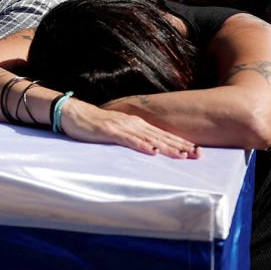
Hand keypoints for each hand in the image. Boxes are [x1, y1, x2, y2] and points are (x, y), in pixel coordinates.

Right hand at [68, 99, 198, 157]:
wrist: (73, 113)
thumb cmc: (93, 125)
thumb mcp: (116, 131)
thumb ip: (131, 137)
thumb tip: (146, 147)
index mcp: (136, 124)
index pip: (162, 135)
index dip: (179, 143)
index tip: (195, 152)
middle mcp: (133, 124)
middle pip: (160, 136)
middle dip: (180, 145)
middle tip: (197, 155)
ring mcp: (122, 127)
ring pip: (149, 138)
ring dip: (166, 147)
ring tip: (182, 155)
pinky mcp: (110, 131)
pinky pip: (129, 140)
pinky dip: (142, 145)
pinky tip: (152, 151)